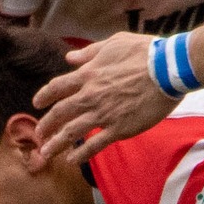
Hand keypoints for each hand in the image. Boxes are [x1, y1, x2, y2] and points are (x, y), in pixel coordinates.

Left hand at [34, 34, 180, 162]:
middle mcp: (90, 95)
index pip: (57, 87)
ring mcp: (103, 114)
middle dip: (45, 125)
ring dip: (55, 144)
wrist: (168, 69)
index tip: (36, 104)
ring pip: (72, 132)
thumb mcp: (113, 43)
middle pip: (60, 113)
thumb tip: (69, 58)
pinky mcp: (119, 129)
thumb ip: (89, 53)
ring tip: (45, 154)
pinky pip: (95, 145)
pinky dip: (81, 154)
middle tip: (38, 135)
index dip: (44, 96)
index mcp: (88, 74)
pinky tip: (72, 161)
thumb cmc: (144, 52)